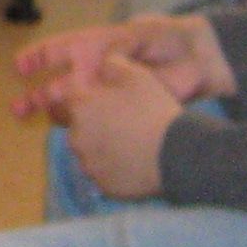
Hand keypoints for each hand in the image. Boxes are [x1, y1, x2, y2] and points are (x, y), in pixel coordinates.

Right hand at [11, 14, 231, 120]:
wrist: (201, 62)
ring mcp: (111, 93)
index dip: (40, 58)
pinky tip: (73, 137)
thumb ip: (114, 44)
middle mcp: (99, 71)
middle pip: (63, 84)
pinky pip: (99, 121)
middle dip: (38, 95)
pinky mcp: (125, 111)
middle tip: (17, 108)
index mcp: (99, 47)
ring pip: (77, 106)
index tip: (20, 67)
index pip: (62, 51)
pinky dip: (84, 128)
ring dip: (55, 113)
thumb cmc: (170, 40)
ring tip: (39, 123)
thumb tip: (86, 60)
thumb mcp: (142, 33)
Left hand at [58, 47, 186, 199]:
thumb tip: (103, 61)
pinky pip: (102, 174)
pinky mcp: (101, 185)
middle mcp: (75, 136)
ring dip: (102, 148)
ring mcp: (88, 163)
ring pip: (89, 152)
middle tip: (124, 124)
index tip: (107, 101)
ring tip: (131, 145)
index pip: (71, 99)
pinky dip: (113, 169)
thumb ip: (113, 64)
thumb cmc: (154, 110)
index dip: (89, 98)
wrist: (175, 153)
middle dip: (95, 124)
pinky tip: (133, 164)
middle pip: (79, 127)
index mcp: (79, 107)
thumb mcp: (137, 75)